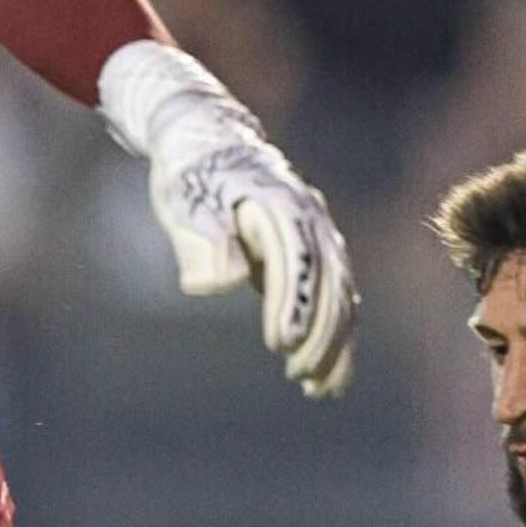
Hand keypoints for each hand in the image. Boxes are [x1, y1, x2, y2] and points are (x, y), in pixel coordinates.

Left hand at [138, 113, 356, 398]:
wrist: (207, 138)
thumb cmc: (190, 173)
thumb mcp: (184, 200)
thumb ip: (200, 242)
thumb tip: (218, 284)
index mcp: (279, 205)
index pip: (294, 261)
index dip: (293, 304)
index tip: (281, 344)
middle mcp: (310, 219)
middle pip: (328, 282)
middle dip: (320, 333)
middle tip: (300, 376)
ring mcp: (317, 234)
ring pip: (341, 294)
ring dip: (335, 343)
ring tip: (319, 388)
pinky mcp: (312, 251)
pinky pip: (336, 296)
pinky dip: (335, 334)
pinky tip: (324, 373)